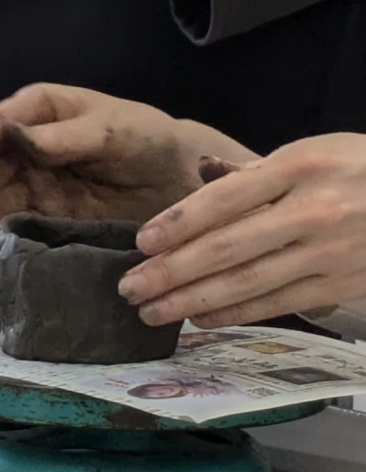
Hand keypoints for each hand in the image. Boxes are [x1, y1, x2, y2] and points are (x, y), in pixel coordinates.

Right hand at [0, 84, 251, 254]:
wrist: (181, 183)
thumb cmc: (149, 141)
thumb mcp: (113, 131)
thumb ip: (66, 136)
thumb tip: (18, 138)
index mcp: (43, 111)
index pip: (1, 124)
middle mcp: (30, 146)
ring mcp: (35, 183)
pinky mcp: (45, 215)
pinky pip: (12, 223)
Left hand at [119, 133, 365, 327]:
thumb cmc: (361, 169)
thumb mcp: (314, 152)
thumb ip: (255, 172)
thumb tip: (202, 173)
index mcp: (300, 167)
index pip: (224, 199)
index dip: (178, 223)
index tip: (141, 242)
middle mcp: (313, 211)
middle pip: (227, 248)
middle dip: (170, 272)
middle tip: (129, 287)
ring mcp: (329, 253)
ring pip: (246, 283)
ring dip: (191, 301)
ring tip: (150, 311)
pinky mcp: (340, 286)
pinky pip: (275, 303)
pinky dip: (233, 314)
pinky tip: (198, 319)